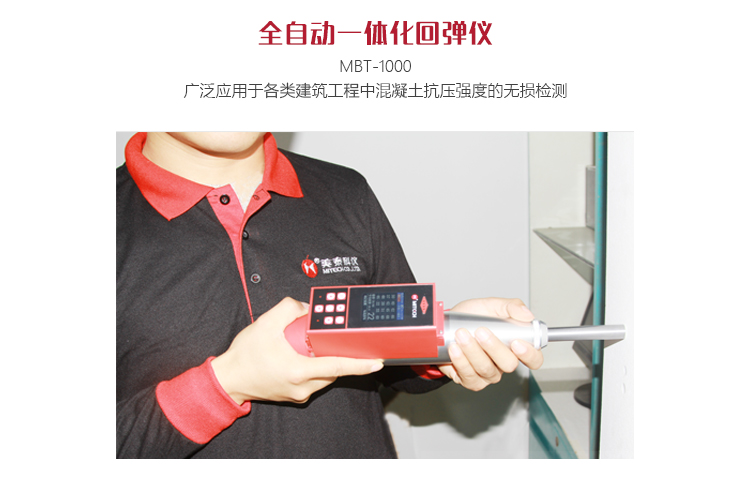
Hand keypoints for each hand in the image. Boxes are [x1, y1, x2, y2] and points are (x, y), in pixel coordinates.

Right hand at [211, 297, 383, 404]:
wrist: (228, 380)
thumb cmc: (245, 355)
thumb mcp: (265, 323)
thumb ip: (289, 308)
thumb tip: (307, 308)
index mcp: (298, 371)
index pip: (337, 367)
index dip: (360, 364)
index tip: (377, 361)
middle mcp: (303, 386)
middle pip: (333, 370)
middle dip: (337, 353)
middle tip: (335, 338)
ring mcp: (300, 394)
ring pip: (325, 375)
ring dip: (324, 360)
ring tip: (309, 344)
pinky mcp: (296, 396)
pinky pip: (314, 380)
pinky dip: (314, 366)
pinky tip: (302, 354)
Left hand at [438, 298, 543, 390]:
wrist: (447, 325)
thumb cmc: (472, 317)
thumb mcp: (492, 305)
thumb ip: (511, 306)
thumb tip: (527, 314)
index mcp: (515, 346)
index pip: (534, 358)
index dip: (529, 354)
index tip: (516, 342)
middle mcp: (503, 363)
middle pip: (509, 364)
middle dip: (493, 347)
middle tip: (480, 331)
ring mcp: (488, 374)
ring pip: (486, 369)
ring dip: (472, 351)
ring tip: (461, 334)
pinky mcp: (470, 380)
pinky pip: (469, 376)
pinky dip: (460, 361)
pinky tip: (454, 349)